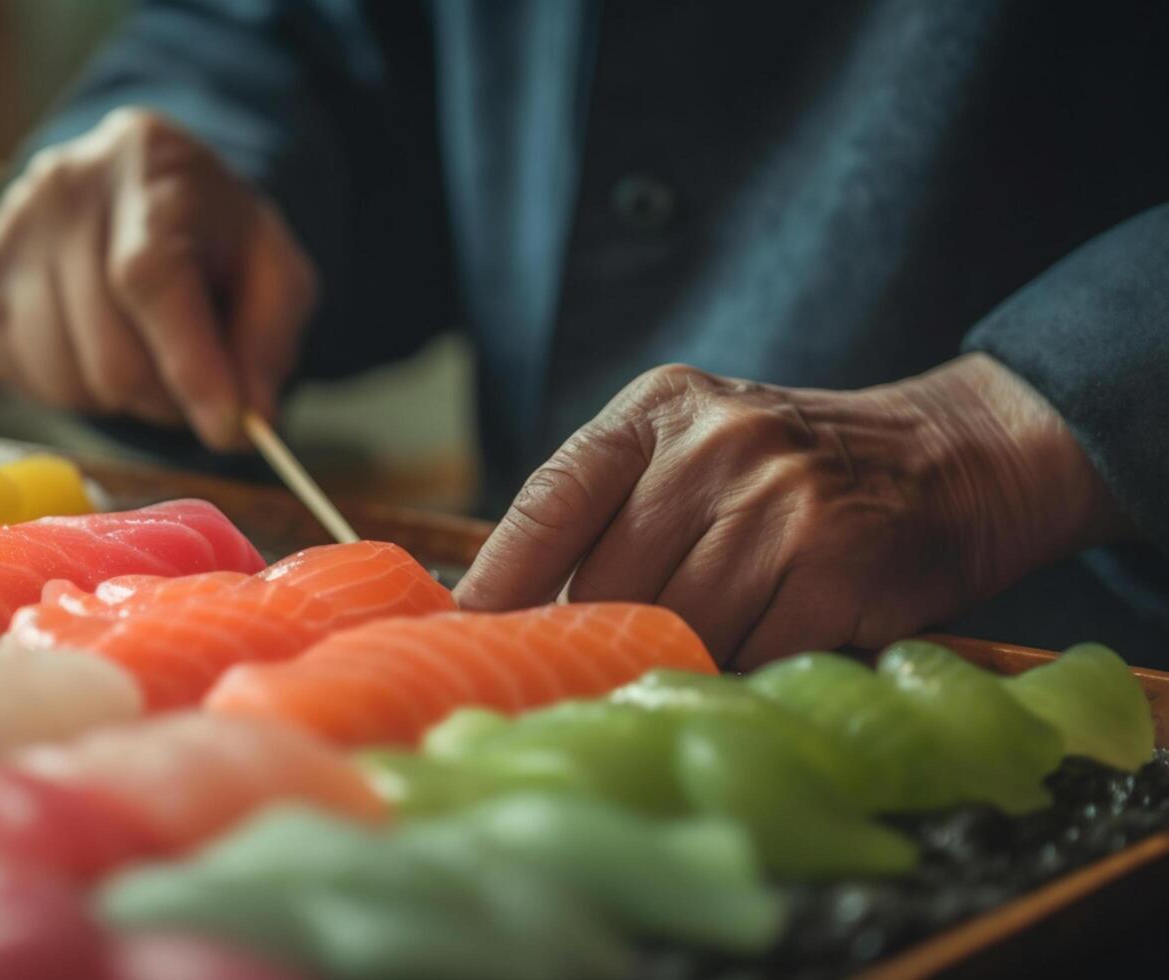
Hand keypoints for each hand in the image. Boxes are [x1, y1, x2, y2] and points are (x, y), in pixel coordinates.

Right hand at [0, 108, 317, 448]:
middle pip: (107, 347)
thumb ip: (269, 342)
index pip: (151, 276)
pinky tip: (89, 345)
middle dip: (162, 396)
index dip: (189, 363)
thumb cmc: (210, 240)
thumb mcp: (273, 273)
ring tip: (140, 356)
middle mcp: (61, 185)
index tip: (225, 427)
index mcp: (147, 163)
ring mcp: (3, 232)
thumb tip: (246, 421)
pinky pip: (17, 379)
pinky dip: (65, 387)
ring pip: (61, 376)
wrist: (132, 197)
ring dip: (114, 398)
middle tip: (188, 387)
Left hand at [455, 354, 1127, 666]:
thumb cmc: (796, 474)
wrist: (954, 459)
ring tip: (691, 657)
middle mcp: (715, 444)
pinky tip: (762, 651)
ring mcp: (778, 501)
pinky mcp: (834, 562)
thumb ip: (613, 512)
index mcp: (659, 410)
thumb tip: (507, 616)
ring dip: (676, 660)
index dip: (499, 580)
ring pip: (678, 627)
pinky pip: (751, 654)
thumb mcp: (695, 451)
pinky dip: (745, 670)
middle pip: (610, 584)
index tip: (458, 634)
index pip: (550, 500)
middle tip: (583, 676)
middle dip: (595, 642)